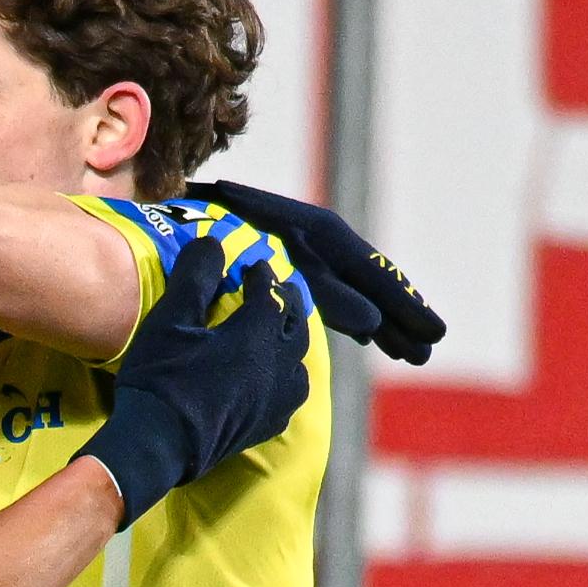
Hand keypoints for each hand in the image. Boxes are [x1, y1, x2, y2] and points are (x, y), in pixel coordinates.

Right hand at [76, 235, 312, 526]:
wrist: (157, 446)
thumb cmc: (161, 378)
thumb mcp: (170, 319)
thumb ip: (195, 277)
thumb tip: (213, 242)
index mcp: (258, 333)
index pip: (270, 291)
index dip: (262, 275)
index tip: (253, 266)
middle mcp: (277, 364)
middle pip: (295, 324)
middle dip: (287, 303)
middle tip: (278, 290)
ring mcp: (276, 399)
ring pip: (299, 362)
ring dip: (291, 341)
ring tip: (280, 333)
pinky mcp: (267, 426)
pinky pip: (290, 395)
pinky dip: (287, 378)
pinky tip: (274, 380)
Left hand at [188, 179, 445, 364]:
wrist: (155, 240)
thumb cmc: (209, 251)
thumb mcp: (269, 271)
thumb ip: (317, 295)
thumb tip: (369, 322)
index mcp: (306, 232)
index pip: (367, 270)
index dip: (400, 301)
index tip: (432, 331)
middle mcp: (305, 240)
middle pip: (364, 280)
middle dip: (399, 313)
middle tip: (430, 347)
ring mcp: (291, 254)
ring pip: (349, 291)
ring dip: (380, 321)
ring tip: (412, 354)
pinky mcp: (275, 270)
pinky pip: (327, 296)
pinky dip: (350, 318)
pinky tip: (368, 337)